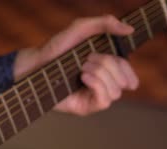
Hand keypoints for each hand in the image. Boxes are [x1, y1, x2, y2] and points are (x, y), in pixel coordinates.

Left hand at [14, 15, 139, 115]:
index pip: (128, 75)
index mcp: (106, 71)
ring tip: (82, 68)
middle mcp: (101, 86)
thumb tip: (129, 29)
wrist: (37, 63)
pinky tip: (83, 77)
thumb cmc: (57, 47)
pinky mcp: (85, 107)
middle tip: (87, 59)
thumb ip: (105, 23)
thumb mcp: (81, 28)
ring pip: (116, 92)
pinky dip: (97, 85)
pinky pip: (105, 102)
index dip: (126, 68)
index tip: (111, 57)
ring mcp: (93, 97)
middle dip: (107, 65)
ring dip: (100, 74)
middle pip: (123, 82)